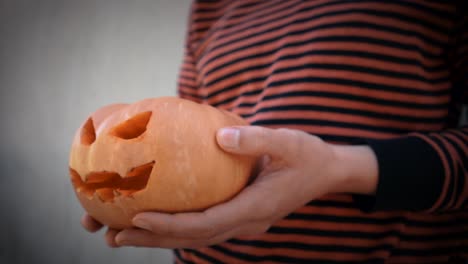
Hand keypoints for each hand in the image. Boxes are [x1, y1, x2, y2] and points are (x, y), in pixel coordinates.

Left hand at [82, 126, 377, 248]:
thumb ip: (257, 139)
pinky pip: (201, 226)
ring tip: (119, 235)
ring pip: (194, 237)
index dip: (170, 225)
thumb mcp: (290, 142)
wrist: (328, 172)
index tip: (136, 219)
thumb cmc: (309, 155)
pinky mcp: (239, 217)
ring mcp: (242, 224)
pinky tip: (153, 221)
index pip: (206, 223)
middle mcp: (245, 223)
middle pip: (192, 238)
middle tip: (111, 236)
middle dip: (152, 239)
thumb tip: (218, 137)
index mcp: (256, 208)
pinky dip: (174, 228)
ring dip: (157, 238)